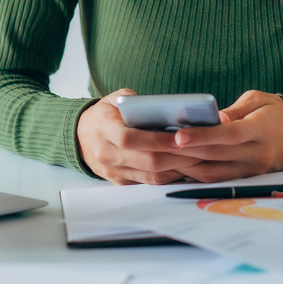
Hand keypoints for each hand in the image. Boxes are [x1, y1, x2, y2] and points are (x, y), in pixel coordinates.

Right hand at [76, 88, 205, 184]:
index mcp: (103, 129)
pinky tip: (187, 169)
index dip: (156, 139)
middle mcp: (106, 154)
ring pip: (152, 176)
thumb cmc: (105, 114)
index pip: (129, 138)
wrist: (80, 136)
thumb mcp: (115, 99)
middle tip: (202, 150)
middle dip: (177, 156)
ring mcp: (113, 172)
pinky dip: (170, 177)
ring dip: (178, 169)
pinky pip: (150, 184)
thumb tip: (170, 108)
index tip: (180, 136)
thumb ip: (137, 102)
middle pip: (147, 161)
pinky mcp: (121, 183)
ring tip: (200, 160)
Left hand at [169, 90, 282, 182]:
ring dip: (183, 166)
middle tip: (155, 146)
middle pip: (214, 155)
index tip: (178, 135)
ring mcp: (251, 171)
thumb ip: (234, 111)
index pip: (228, 135)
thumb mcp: (258, 100)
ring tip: (158, 156)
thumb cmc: (275, 112)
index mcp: (261, 130)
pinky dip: (194, 175)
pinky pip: (215, 180)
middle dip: (183, 152)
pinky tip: (174, 167)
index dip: (202, 136)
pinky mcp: (245, 180)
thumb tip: (211, 119)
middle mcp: (256, 155)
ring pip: (212, 173)